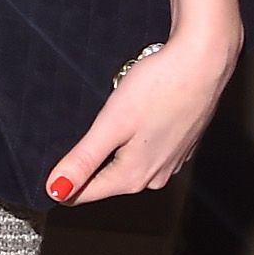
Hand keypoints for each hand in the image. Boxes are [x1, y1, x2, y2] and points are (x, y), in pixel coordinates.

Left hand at [47, 23, 241, 206]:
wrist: (204, 60)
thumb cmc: (161, 86)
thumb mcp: (111, 123)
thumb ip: (83, 160)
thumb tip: (56, 190)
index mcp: (134, 176)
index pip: (83, 193)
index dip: (61, 180)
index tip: (49, 165)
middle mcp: (155, 176)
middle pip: (104, 179)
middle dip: (87, 162)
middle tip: (81, 133)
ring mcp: (171, 161)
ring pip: (125, 163)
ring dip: (111, 147)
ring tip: (110, 120)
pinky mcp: (180, 144)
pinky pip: (144, 149)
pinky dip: (132, 136)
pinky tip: (134, 116)